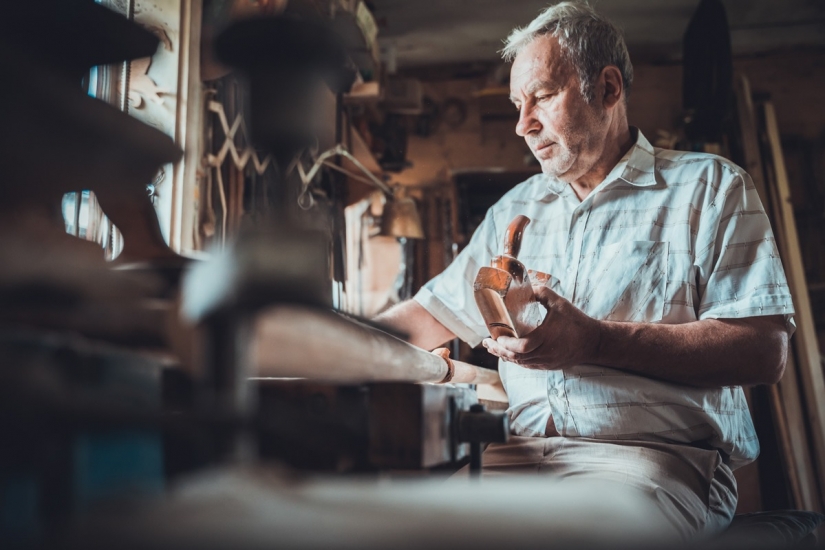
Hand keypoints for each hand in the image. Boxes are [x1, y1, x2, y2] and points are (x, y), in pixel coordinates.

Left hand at [482, 286, 600, 369]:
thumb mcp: (559, 303)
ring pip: (521, 363)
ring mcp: (546, 362)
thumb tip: (525, 286)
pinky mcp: (548, 366)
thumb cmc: (576, 321)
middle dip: (499, 350)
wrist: (593, 342)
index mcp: (547, 338)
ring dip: (505, 356)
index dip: (506, 344)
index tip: (496, 337)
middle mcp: (545, 353)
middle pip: (516, 357)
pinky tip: (508, 354)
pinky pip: (528, 365)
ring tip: (493, 348)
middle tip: (486, 343)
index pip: (522, 347)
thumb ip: (541, 293)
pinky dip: (516, 360)